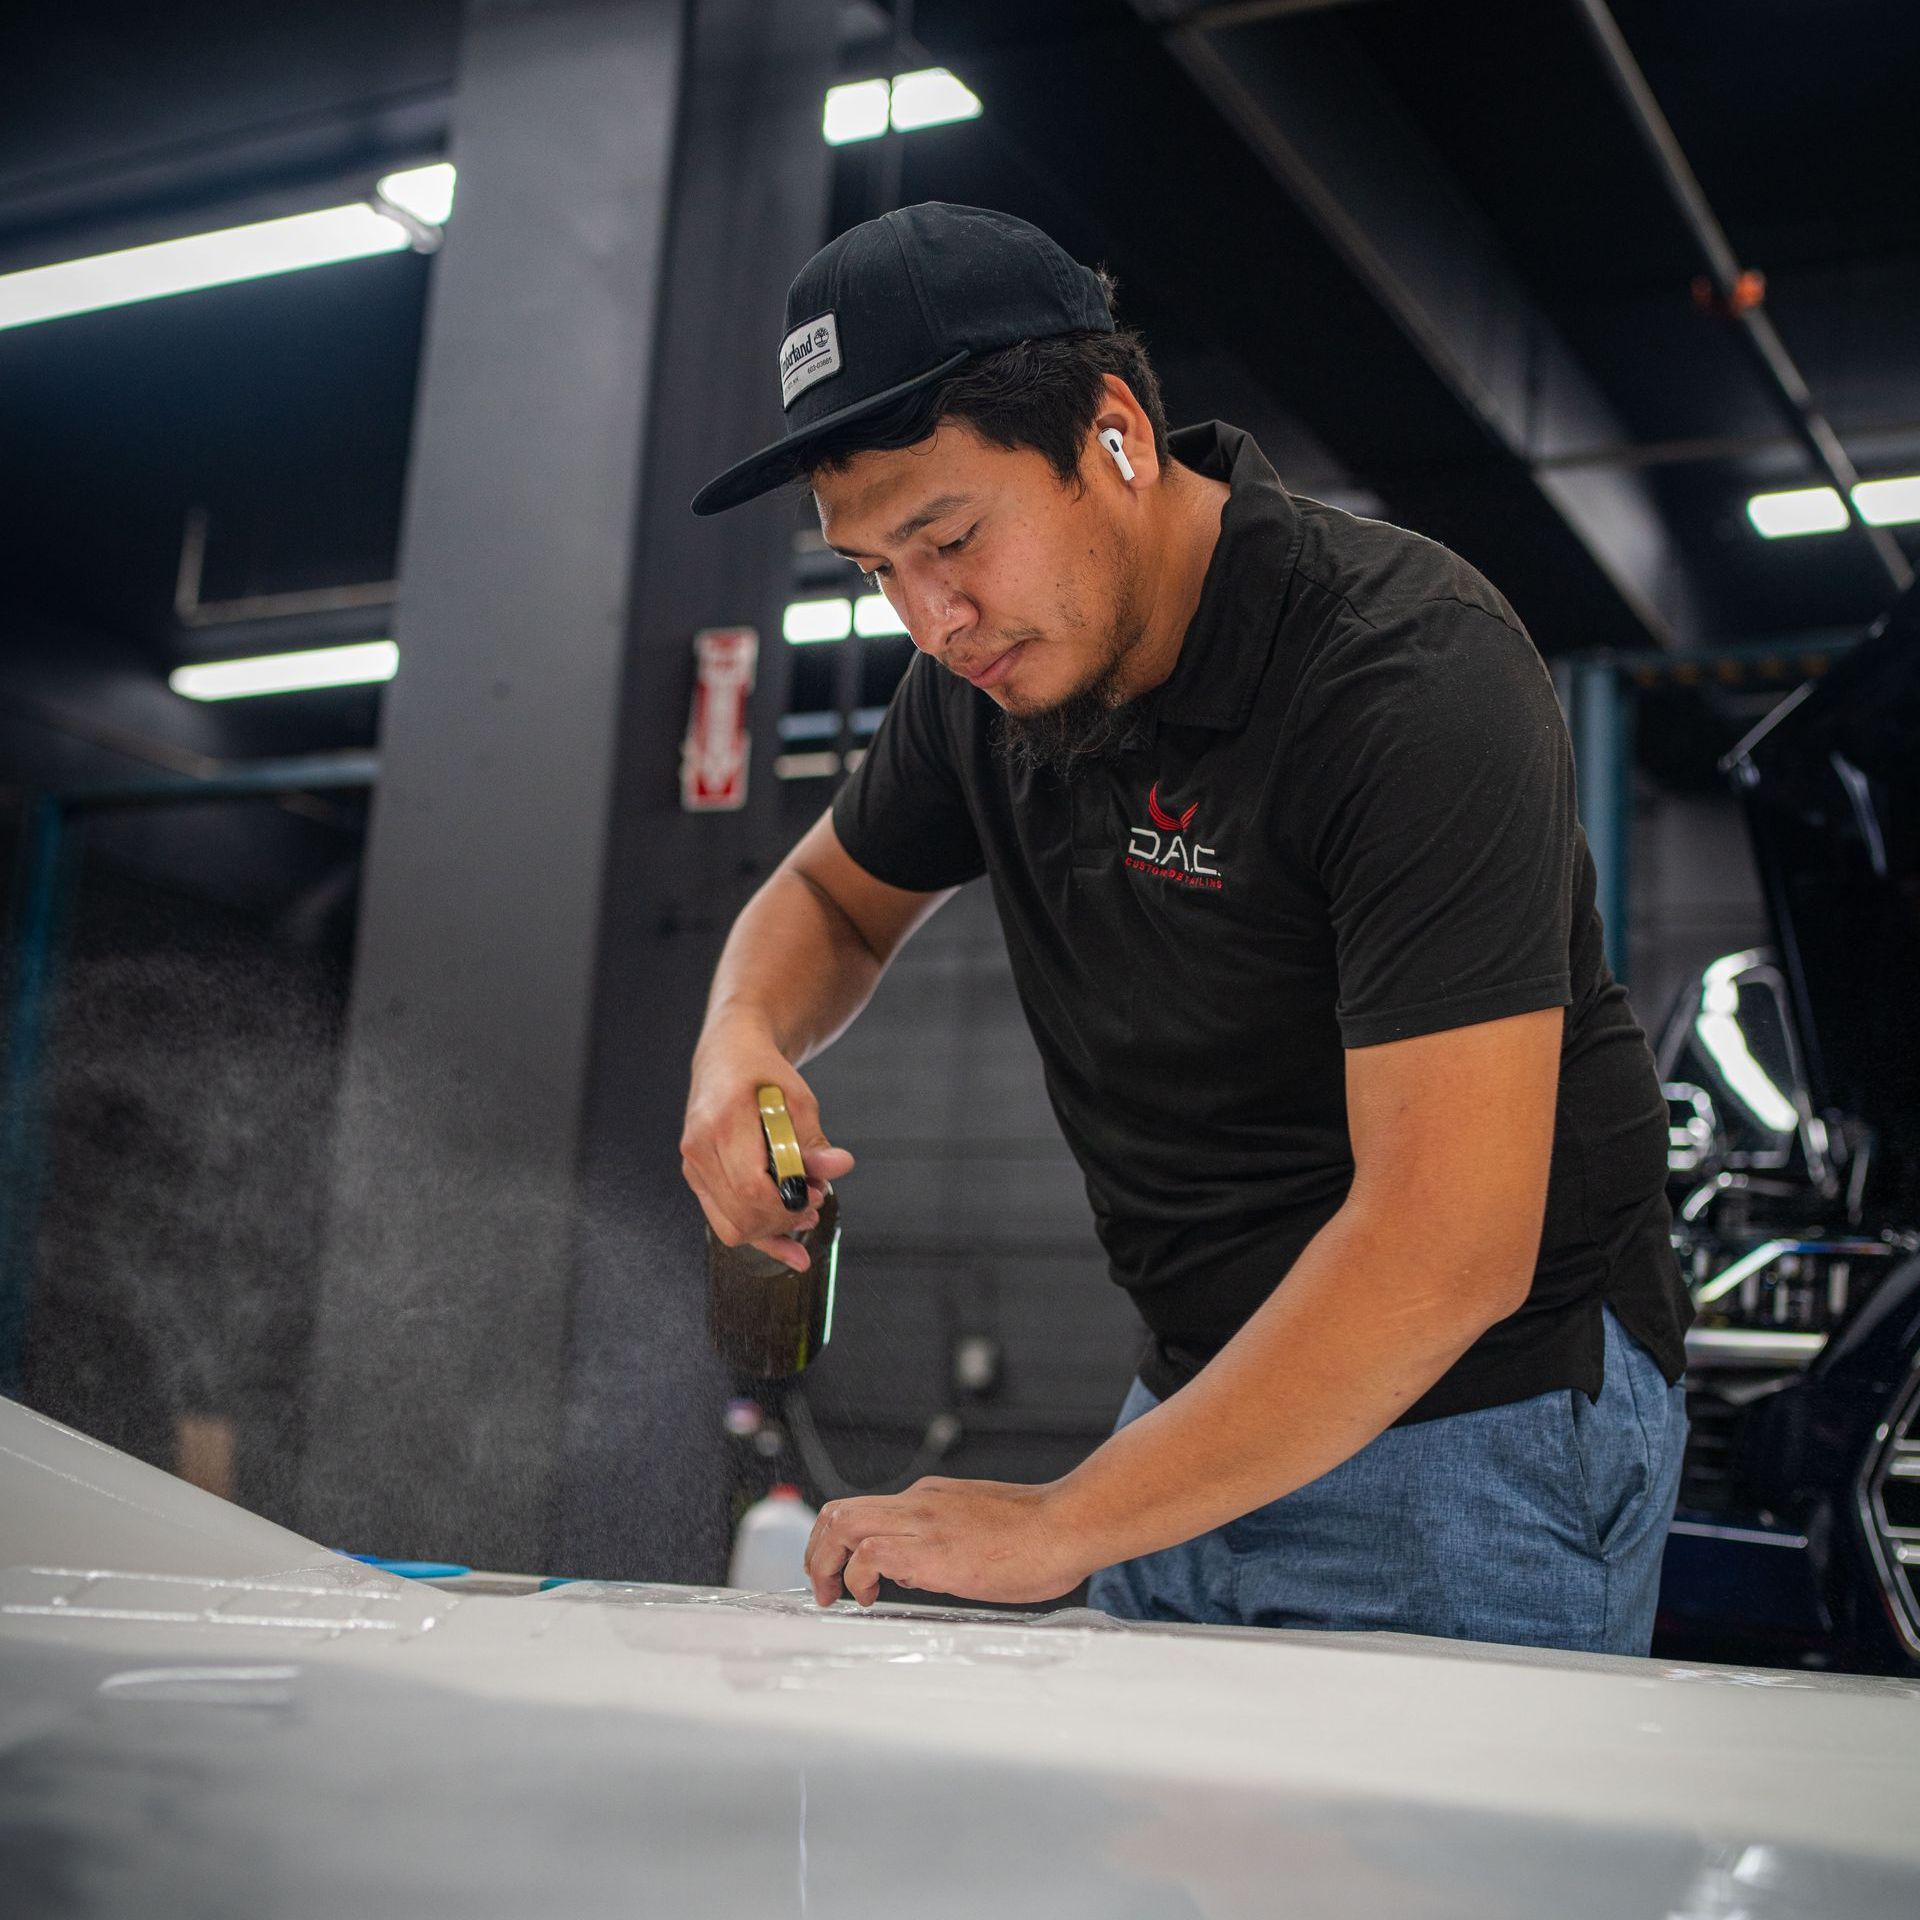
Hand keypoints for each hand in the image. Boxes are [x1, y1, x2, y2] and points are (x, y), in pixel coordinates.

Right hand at [680, 1015, 854, 1272]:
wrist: (727, 1057)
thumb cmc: (762, 1074)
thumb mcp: (798, 1098)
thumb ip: (813, 1140)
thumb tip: (838, 1168)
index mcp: (723, 1120)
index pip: (750, 1186)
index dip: (786, 1203)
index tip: (815, 1194)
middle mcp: (699, 1146)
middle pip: (741, 1212)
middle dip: (785, 1218)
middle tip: (815, 1200)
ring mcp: (693, 1164)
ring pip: (731, 1226)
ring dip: (773, 1229)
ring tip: (806, 1211)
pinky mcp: (696, 1177)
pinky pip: (724, 1222)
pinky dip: (760, 1238)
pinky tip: (790, 1253)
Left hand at [803, 1477, 1094, 1607]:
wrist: (1066, 1525)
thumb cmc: (1039, 1536)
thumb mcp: (979, 1532)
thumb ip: (944, 1544)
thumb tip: (917, 1571)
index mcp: (931, 1499)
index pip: (865, 1510)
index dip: (839, 1542)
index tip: (839, 1573)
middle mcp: (918, 1503)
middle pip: (839, 1511)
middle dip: (818, 1551)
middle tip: (824, 1587)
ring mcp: (922, 1522)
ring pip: (843, 1523)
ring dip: (826, 1562)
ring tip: (834, 1594)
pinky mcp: (930, 1550)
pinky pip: (869, 1554)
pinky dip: (857, 1576)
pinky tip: (870, 1597)